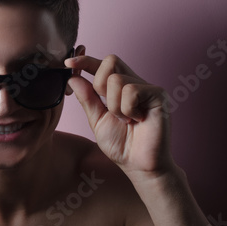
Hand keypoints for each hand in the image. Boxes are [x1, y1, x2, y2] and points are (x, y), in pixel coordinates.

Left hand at [65, 47, 172, 177]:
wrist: (138, 165)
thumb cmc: (121, 145)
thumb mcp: (96, 120)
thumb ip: (86, 98)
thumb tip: (73, 77)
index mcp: (119, 88)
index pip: (101, 65)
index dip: (85, 60)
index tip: (68, 62)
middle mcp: (134, 83)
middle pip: (110, 61)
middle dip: (99, 85)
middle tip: (109, 109)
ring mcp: (147, 87)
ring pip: (116, 80)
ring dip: (114, 106)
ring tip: (125, 120)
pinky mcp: (158, 94)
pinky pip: (131, 90)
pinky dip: (127, 109)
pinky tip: (136, 119)